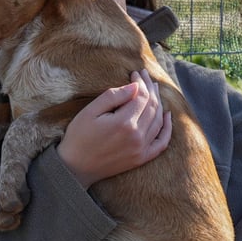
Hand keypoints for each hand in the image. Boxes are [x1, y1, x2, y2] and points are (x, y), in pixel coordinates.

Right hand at [57, 69, 171, 187]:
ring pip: (158, 120)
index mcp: (124, 123)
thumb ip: (113, 96)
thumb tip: (135, 86)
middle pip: (152, 106)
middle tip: (145, 76)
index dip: (140, 82)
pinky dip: (167, 128)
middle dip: (150, 88)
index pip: (141, 96)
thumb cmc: (78, 137)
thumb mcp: (90, 111)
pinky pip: (161, 142)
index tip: (135, 72)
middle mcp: (137, 136)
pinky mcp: (141, 158)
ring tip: (153, 90)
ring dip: (158, 102)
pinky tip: (166, 116)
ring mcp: (141, 149)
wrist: (75, 168)